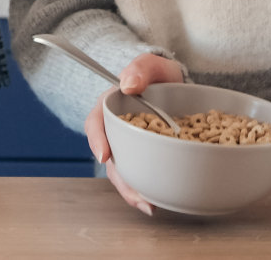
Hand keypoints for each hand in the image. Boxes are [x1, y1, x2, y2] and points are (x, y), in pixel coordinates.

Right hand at [82, 52, 183, 215]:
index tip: (104, 156)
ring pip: (124, 171)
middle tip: (137, 196)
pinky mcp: (144, 156)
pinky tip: (158, 202)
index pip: (95, 123)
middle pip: (110, 158)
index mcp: (110, 107)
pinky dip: (147, 189)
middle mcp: (116, 130)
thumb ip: (140, 68)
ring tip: (150, 206)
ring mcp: (129, 145)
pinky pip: (141, 174)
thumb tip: (128, 84)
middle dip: (120, 180)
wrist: (176, 85)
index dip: (96, 140)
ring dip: (133, 191)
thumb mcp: (152, 65)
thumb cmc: (159, 75)